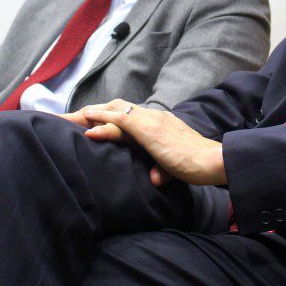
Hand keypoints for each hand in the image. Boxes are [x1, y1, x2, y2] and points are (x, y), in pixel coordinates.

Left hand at [79, 99, 225, 186]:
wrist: (212, 160)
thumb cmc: (198, 164)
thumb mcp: (175, 164)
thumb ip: (162, 168)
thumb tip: (154, 178)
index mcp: (159, 123)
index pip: (129, 114)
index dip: (110, 116)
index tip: (92, 120)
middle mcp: (154, 117)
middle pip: (118, 108)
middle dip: (95, 111)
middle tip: (74, 116)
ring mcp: (151, 121)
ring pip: (116, 111)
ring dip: (93, 114)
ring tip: (73, 118)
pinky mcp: (149, 130)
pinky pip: (121, 121)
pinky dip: (103, 121)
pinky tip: (89, 125)